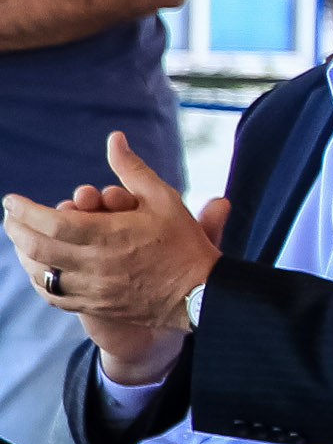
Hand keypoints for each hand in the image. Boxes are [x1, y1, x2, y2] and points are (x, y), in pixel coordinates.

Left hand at [1, 133, 228, 375]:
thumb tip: (114, 138)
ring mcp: (95, 288)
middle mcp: (97, 264)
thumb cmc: (184, 243)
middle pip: (38, 248)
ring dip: (23, 255)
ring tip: (21, 239)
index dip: (25, 211)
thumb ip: (132, 169)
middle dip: (16, 229)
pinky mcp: (97, 305)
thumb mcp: (164, 199)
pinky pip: (54, 296)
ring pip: (41, 274)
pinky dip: (39, 280)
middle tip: (10, 216)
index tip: (12, 200)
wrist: (202, 293)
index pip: (51, 222)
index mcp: (110, 235)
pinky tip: (38, 268)